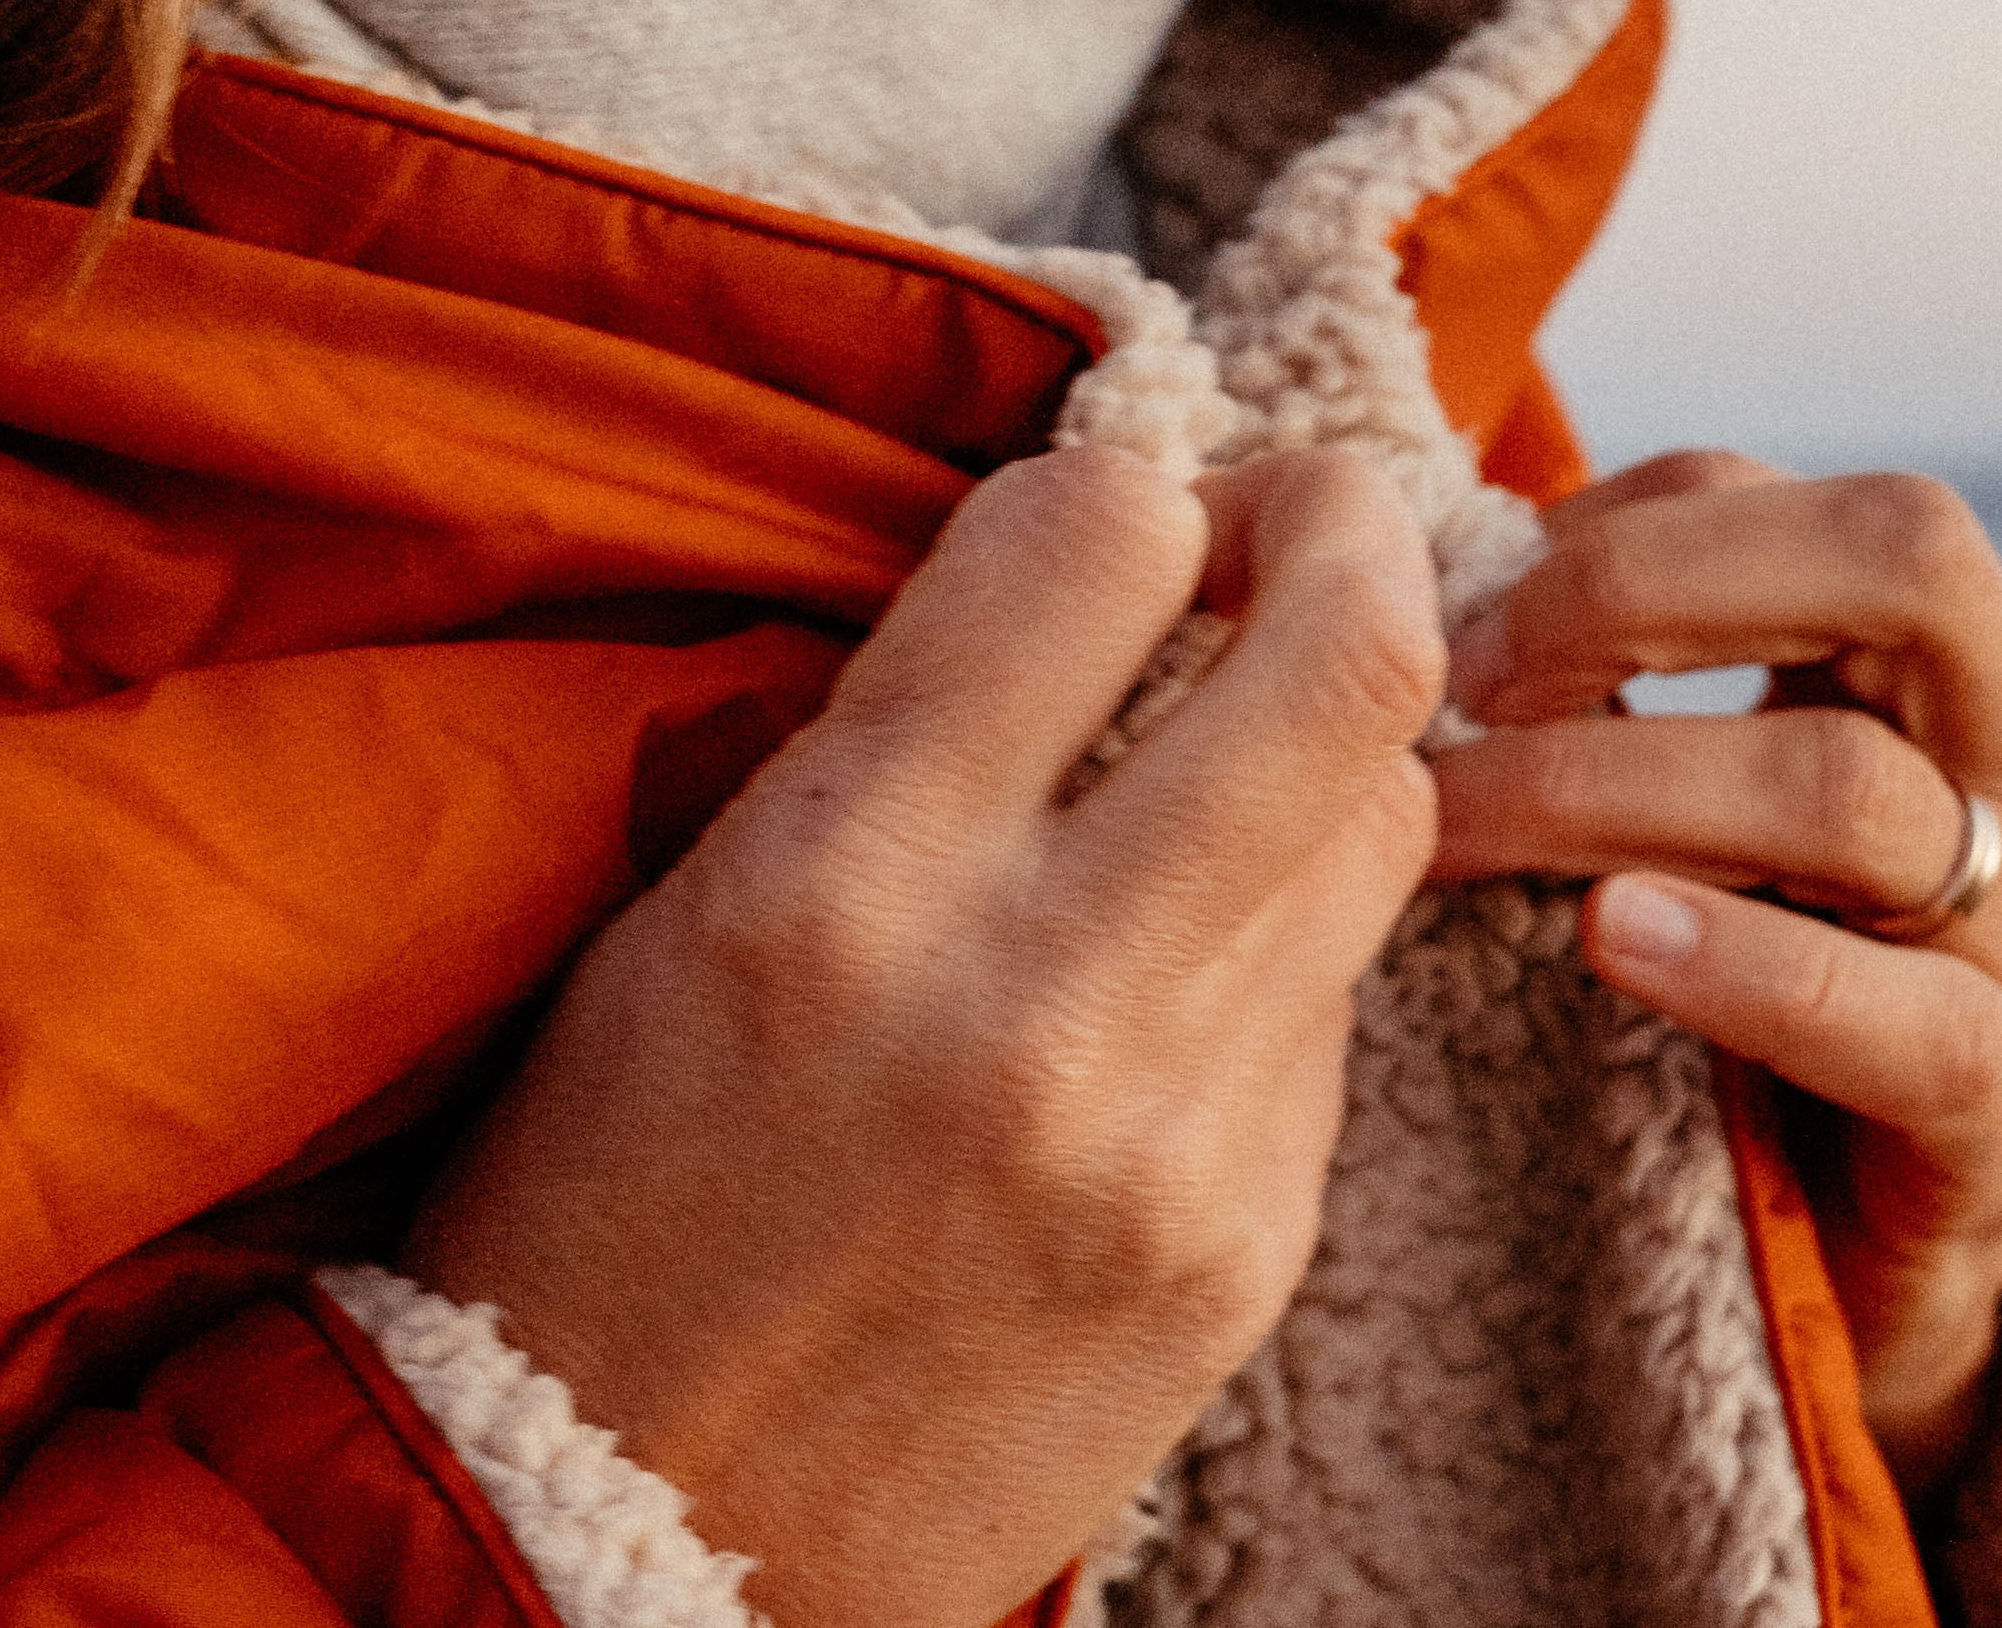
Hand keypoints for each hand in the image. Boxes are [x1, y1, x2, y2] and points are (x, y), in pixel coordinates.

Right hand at [406, 444, 1445, 1627]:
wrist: (618, 1559)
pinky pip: (1336, 998)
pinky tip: (1175, 965)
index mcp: (846, 878)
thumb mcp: (697, 900)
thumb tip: (1108, 550)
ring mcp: (1177, 1142)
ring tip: (1225, 758)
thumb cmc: (614, 1197)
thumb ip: (910, 717)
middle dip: (1348, 524)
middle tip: (1290, 528)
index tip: (1124, 519)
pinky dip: (1280, 934)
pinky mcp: (1251, 1250)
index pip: (1104, 535)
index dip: (1134, 481)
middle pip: (1354, 654)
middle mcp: (1039, 998)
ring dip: (1325, 740)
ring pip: (1388, 810)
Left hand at [1429, 452, 2001, 1499]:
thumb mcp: (1724, 773)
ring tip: (1458, 822)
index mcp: (1980, 647)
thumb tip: (1442, 555)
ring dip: (1615, 786)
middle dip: (1650, 587)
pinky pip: (1907, 1022)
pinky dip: (1744, 964)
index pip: (1821, 501)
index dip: (1633, 520)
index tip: (1466, 597)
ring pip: (1849, 791)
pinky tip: (1612, 935)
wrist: (1859, 1251)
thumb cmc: (1762, 954)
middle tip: (1467, 674)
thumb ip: (1648, 655)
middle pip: (1902, 561)